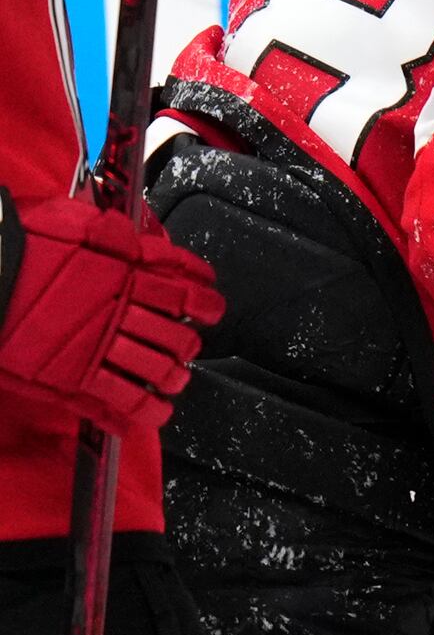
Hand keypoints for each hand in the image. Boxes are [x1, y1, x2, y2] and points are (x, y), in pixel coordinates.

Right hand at [0, 188, 223, 438]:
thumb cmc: (23, 244)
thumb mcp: (74, 222)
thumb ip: (114, 234)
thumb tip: (140, 240)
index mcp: (126, 273)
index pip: (183, 290)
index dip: (204, 302)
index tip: (210, 307)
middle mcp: (121, 311)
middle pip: (176, 335)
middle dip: (187, 343)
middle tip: (186, 344)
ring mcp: (102, 347)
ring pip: (159, 369)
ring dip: (173, 376)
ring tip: (175, 377)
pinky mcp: (79, 377)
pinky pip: (126, 400)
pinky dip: (148, 409)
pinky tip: (157, 411)